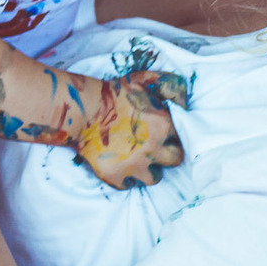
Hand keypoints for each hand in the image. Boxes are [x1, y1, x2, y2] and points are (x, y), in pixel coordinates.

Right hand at [73, 68, 187, 189]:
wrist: (81, 109)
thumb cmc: (113, 92)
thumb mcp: (143, 80)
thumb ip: (170, 86)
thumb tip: (185, 101)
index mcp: (162, 125)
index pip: (182, 136)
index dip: (173, 134)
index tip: (166, 134)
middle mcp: (152, 148)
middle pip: (176, 159)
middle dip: (169, 154)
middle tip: (158, 148)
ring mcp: (134, 165)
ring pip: (155, 178)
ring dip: (151, 170)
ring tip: (142, 160)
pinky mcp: (115, 176)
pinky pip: (129, 185)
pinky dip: (127, 177)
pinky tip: (123, 165)